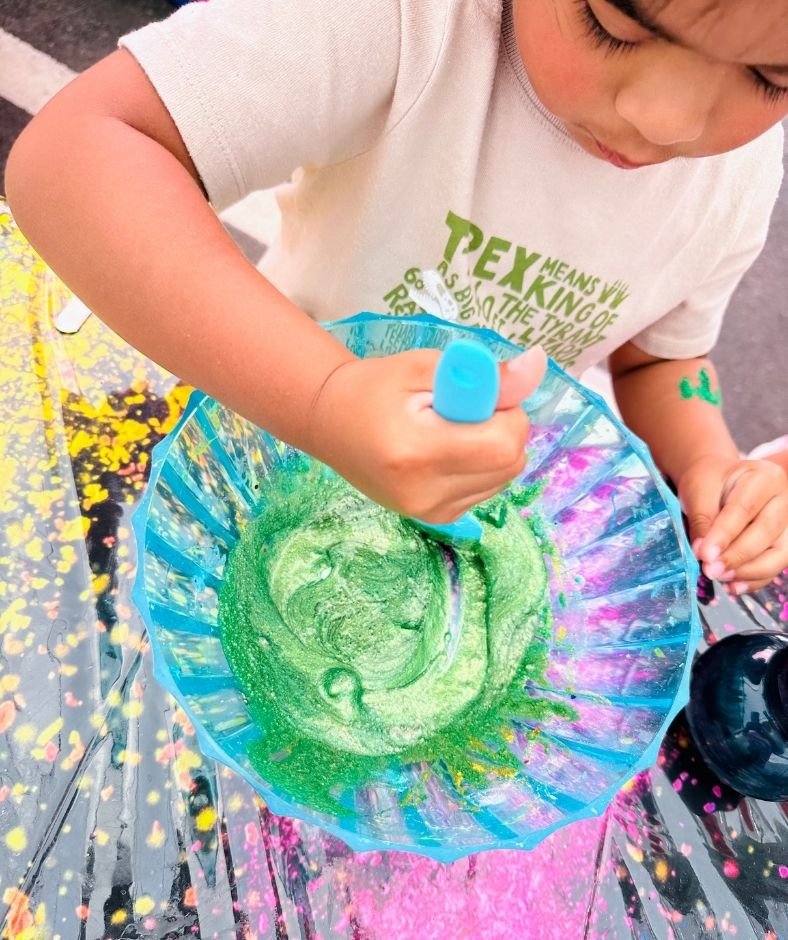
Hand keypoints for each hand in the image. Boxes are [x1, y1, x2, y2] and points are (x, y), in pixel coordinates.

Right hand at [306, 346, 545, 521]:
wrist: (330, 424)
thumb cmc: (374, 387)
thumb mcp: (425, 368)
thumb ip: (483, 375)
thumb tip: (537, 367)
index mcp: (417, 452)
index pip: (502, 444)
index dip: (507, 413)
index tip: (482, 395)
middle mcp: (425, 493)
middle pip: (509, 463)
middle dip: (505, 429)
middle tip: (468, 408)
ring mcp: (430, 512)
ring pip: (504, 478)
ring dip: (496, 448)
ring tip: (454, 429)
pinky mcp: (436, 518)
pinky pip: (487, 489)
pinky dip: (483, 466)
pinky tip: (451, 450)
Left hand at [678, 454, 787, 593]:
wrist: (718, 481)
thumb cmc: (708, 481)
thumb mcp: (697, 491)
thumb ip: (701, 520)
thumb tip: (704, 554)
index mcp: (764, 477)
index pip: (744, 510)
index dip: (725, 535)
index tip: (705, 555)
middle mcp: (784, 499)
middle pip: (766, 532)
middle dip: (737, 556)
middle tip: (710, 570)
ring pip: (779, 554)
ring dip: (749, 572)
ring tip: (720, 577)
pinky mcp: (784, 543)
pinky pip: (775, 566)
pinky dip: (754, 580)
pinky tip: (733, 586)